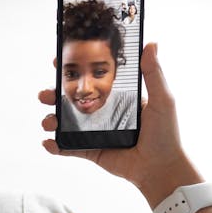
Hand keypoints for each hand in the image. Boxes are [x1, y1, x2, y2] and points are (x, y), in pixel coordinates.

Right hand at [39, 43, 203, 208]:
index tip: (58, 60)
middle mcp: (104, 111)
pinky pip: (69, 148)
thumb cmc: (165, 133)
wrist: (161, 169)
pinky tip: (49, 143)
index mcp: (118, 96)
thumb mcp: (162, 99)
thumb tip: (151, 43)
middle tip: (45, 93)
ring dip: (51, 119)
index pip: (92, 78)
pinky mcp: (92, 151)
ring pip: (66, 122)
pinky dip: (55, 146)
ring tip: (48, 121)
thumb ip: (153, 73)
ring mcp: (96, 132)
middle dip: (54, 94)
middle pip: (72, 98)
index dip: (74, 70)